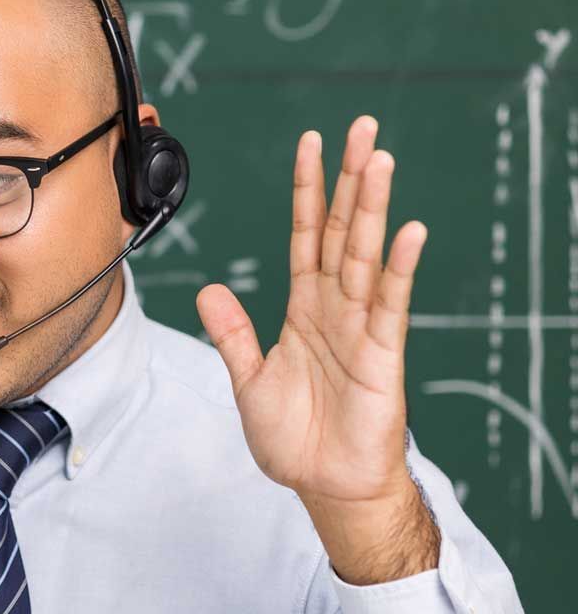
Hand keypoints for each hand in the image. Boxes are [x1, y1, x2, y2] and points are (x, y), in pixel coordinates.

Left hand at [195, 115, 427, 508]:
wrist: (324, 485)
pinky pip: (390, 304)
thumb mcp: (249, 381)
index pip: (304, 236)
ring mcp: (361, 327)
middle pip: (340, 231)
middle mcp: (335, 308)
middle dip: (347, 180)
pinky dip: (398, 268)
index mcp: (304, 309)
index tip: (310, 145)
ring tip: (378, 158)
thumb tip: (207, 289)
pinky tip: (407, 231)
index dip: (306, 192)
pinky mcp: (383, 354)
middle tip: (359, 128)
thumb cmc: (293, 438)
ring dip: (371, 208)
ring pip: (364, 255)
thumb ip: (232, 334)